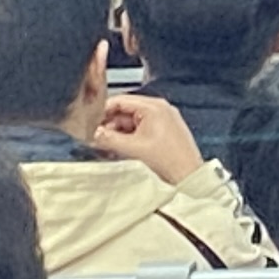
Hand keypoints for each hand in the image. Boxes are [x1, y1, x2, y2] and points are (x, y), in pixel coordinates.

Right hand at [88, 94, 205, 184]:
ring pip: (132, 121)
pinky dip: (129, 137)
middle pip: (125, 111)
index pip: (120, 100)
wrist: (188, 177)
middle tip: (96, 137)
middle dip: (110, 124)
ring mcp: (164, 120)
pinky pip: (141, 129)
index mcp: (154, 107)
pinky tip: (121, 149)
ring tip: (108, 146)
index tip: (90, 122)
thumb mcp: (132, 148)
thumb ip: (108, 139)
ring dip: (118, 133)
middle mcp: (160, 109)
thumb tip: (93, 134)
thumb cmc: (169, 160)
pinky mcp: (165, 131)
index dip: (102, 111)